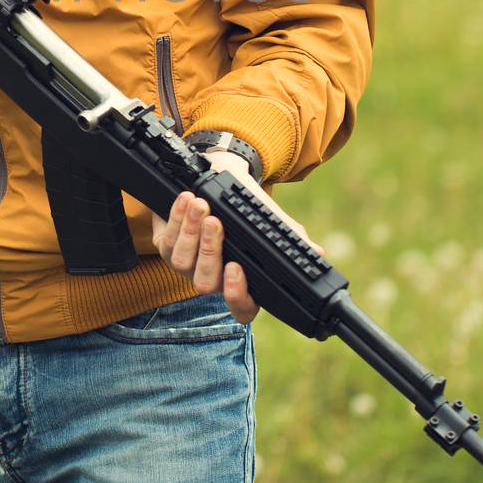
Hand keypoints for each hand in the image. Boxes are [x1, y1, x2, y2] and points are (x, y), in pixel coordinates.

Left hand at [151, 150, 318, 325]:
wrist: (219, 175)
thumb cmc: (247, 203)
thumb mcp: (269, 217)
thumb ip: (290, 236)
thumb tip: (317, 253)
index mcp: (241, 281)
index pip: (242, 308)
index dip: (238, 297)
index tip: (239, 269)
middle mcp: (213, 277)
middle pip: (207, 284)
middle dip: (211, 252)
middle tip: (216, 223)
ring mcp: (187, 264)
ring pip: (183, 263)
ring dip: (191, 233)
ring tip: (202, 206)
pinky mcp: (165, 244)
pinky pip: (166, 241)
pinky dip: (177, 219)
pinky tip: (187, 201)